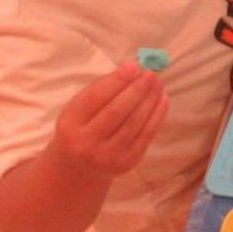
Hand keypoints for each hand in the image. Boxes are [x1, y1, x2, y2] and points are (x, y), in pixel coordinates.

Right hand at [51, 62, 167, 177]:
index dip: (116, 80)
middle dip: (137, 89)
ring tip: (158, 84)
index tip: (134, 66)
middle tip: (151, 73)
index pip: (95, 98)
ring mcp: (106, 156)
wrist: (79, 166)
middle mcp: (85, 143)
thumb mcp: (79, 109)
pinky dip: (157, 116)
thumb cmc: (82, 127)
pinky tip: (163, 100)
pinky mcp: (126, 163)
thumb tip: (133, 69)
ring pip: (134, 123)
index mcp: (69, 124)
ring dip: (150, 100)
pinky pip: (145, 136)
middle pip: (117, 111)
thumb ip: (101, 89)